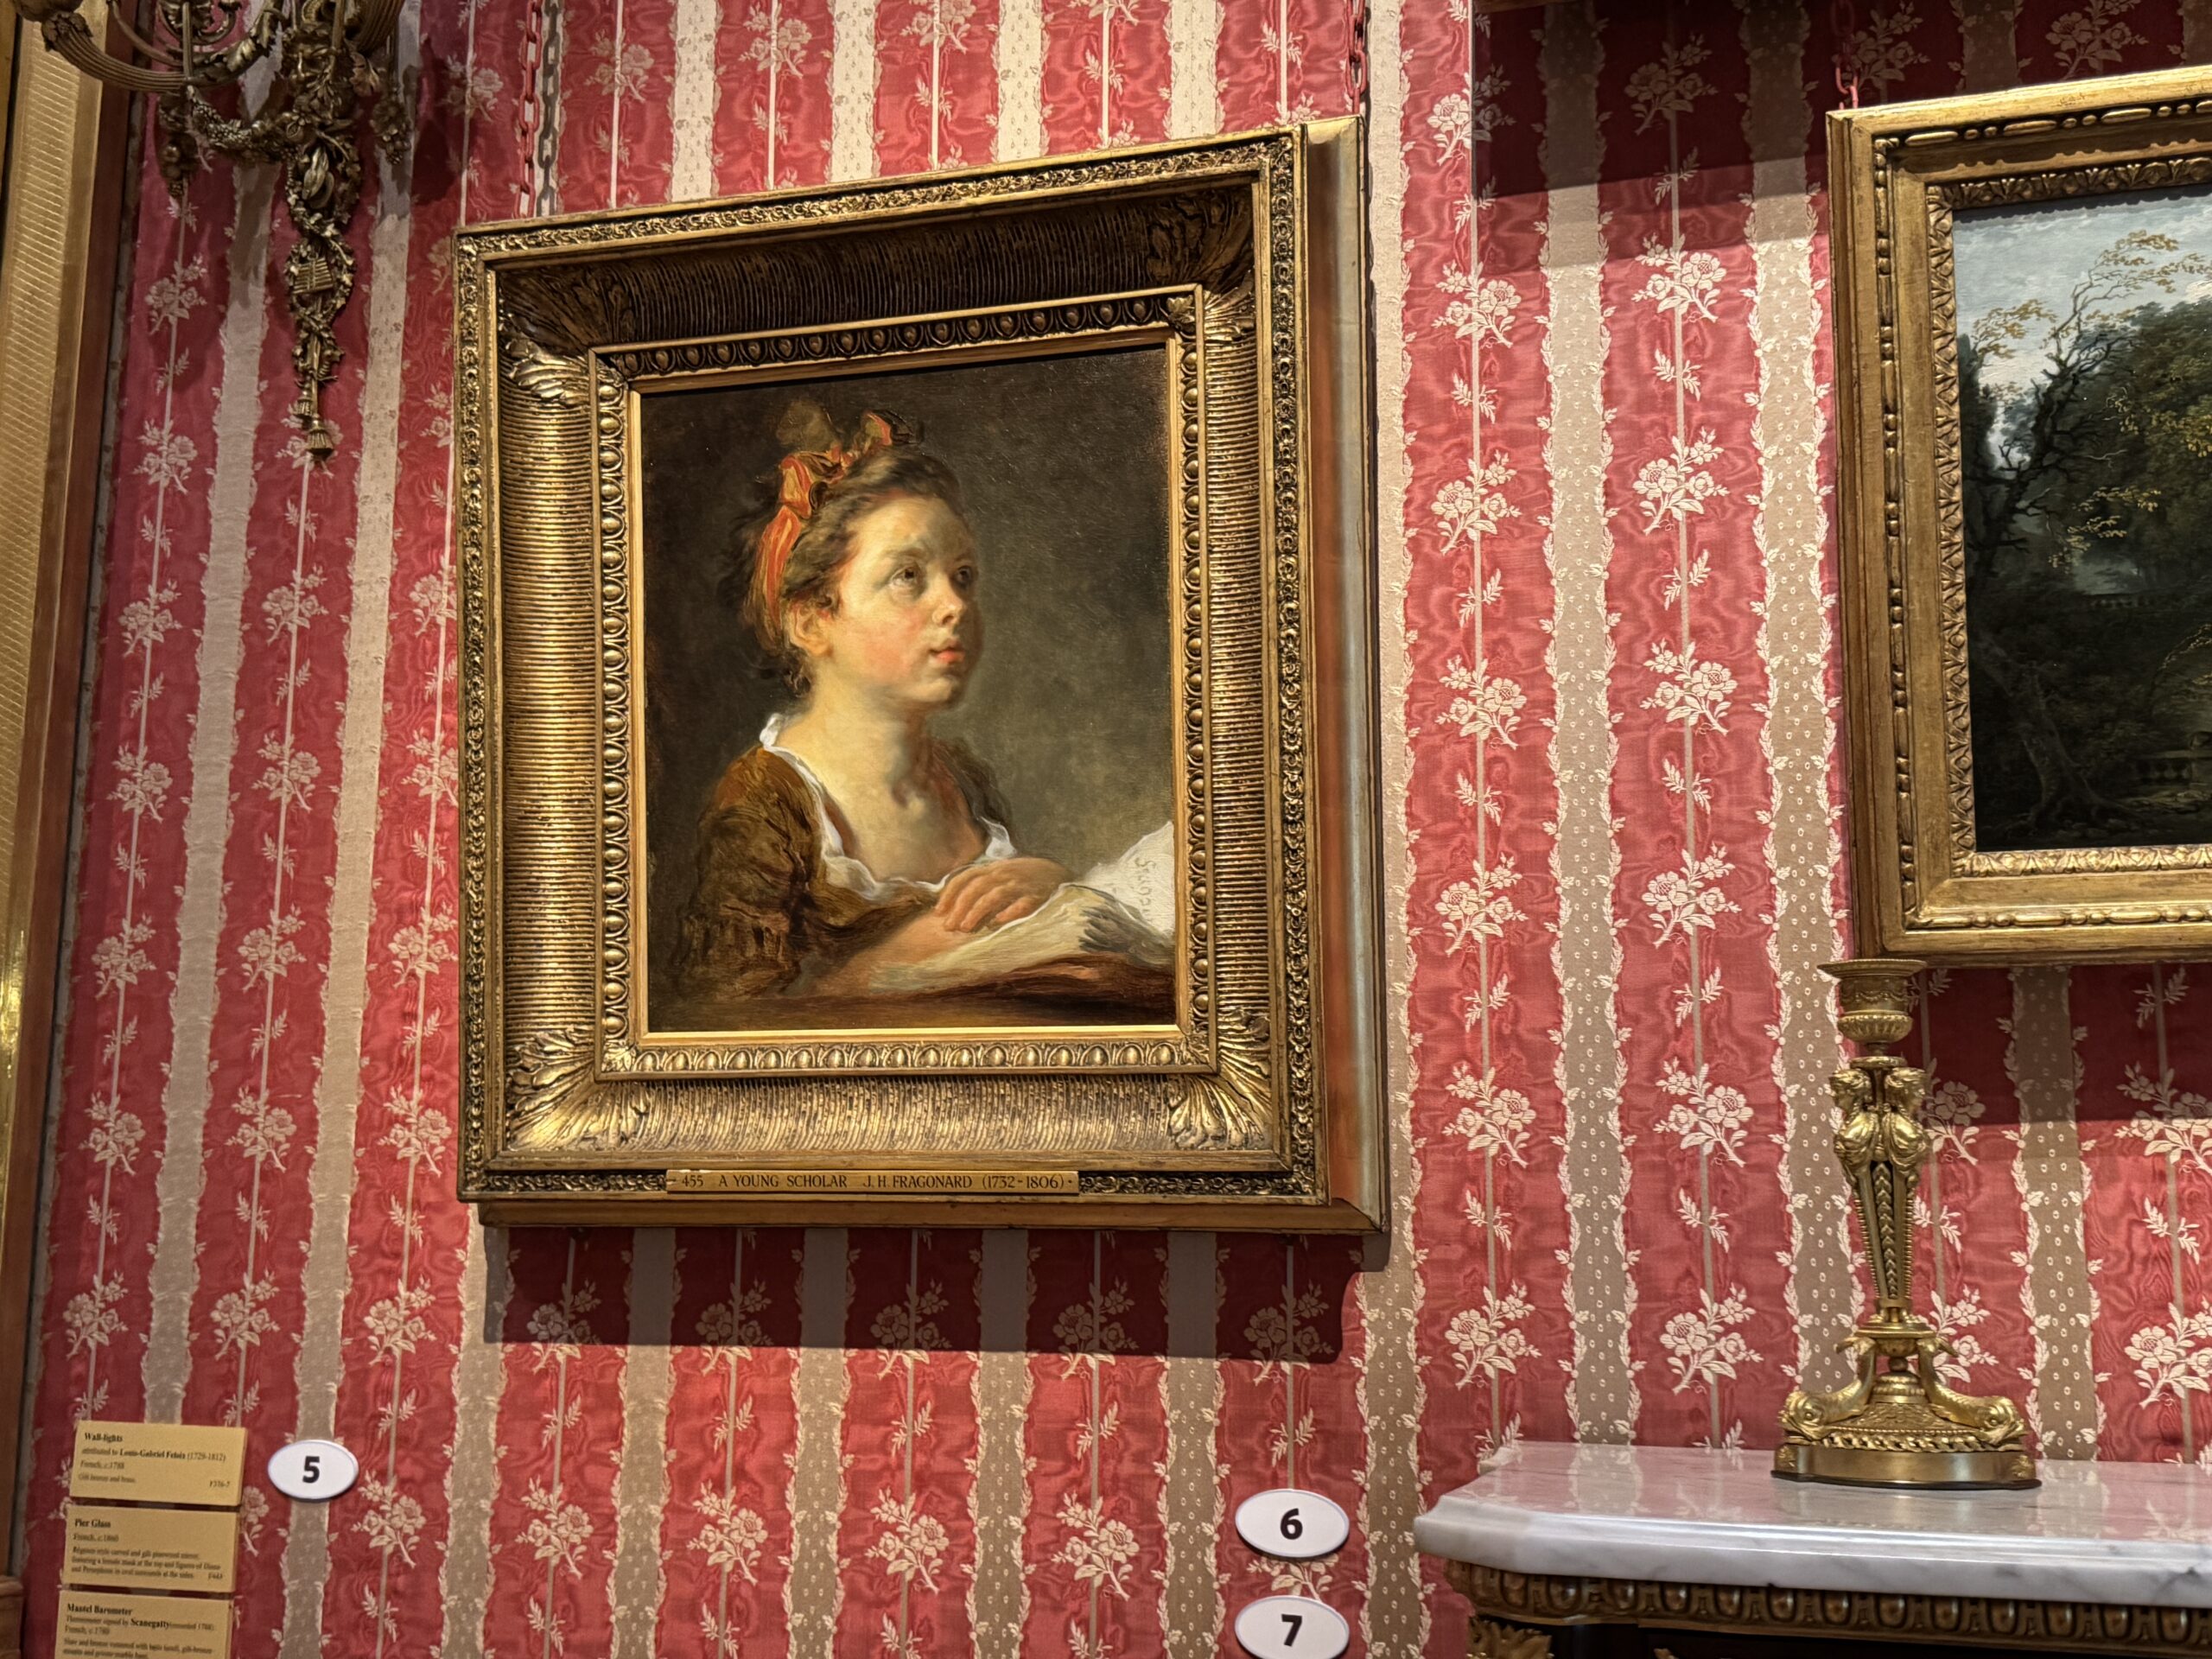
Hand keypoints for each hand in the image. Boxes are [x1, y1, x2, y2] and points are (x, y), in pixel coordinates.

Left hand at [935, 857, 1071, 932]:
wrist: (1058, 874)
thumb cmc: (1023, 879)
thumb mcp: (999, 876)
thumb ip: (979, 888)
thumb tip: (954, 910)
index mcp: (992, 868)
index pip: (965, 877)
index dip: (949, 894)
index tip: (939, 912)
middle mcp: (1004, 873)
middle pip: (976, 888)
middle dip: (960, 907)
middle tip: (949, 927)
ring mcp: (1021, 883)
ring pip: (995, 895)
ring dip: (977, 912)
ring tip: (966, 929)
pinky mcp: (1037, 895)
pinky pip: (1022, 904)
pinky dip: (1009, 913)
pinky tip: (998, 924)